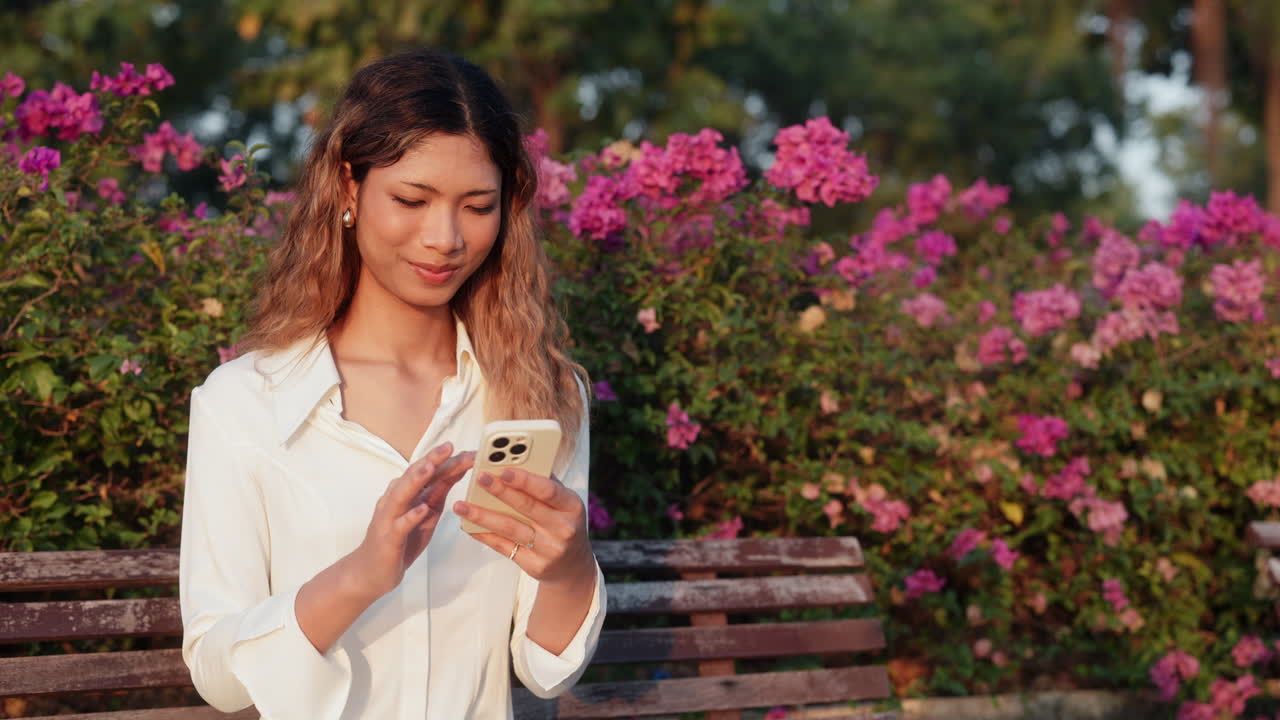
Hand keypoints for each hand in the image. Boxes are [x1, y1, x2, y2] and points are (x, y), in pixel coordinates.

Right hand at [349, 442, 473, 598]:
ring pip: (402, 494)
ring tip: (431, 467)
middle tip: (449, 446)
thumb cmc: (400, 541)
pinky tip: (422, 509)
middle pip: (414, 476)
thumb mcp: (426, 514)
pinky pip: (399, 526)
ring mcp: (390, 518)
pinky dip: (410, 516)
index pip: (429, 472)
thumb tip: (458, 470)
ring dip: (416, 479)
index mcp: (408, 494)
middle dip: (432, 460)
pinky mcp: (388, 538)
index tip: (472, 452)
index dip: (449, 461)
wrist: (370, 572)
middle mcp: (396, 500)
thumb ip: (438, 492)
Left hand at [453, 468, 594, 586]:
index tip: (504, 469)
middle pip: (526, 507)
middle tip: (479, 478)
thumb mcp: (564, 503)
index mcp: (572, 506)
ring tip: (462, 506)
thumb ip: (543, 483)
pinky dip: (484, 534)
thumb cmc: (563, 523)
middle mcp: (563, 528)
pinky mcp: (533, 565)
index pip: (547, 490)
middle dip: (500, 491)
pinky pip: (503, 546)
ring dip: (483, 515)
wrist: (573, 565)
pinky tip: (469, 525)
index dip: (525, 479)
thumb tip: (514, 461)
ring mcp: (548, 549)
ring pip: (510, 528)